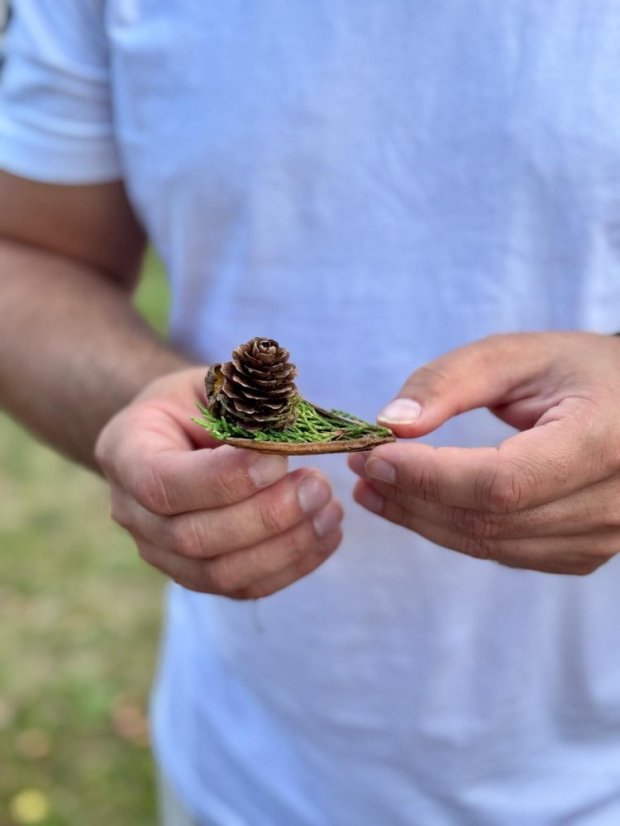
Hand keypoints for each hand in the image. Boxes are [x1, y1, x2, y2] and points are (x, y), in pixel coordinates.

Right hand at [95, 367, 342, 597]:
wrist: (176, 435)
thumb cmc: (196, 403)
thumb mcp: (212, 383)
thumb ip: (244, 400)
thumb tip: (295, 427)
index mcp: (126, 453)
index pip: (162, 484)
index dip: (224, 480)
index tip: (279, 460)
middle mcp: (132, 513)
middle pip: (193, 538)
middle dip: (266, 516)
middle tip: (318, 486)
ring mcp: (161, 552)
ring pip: (219, 574)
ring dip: (285, 546)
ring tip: (330, 511)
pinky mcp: (196, 575)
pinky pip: (243, 587)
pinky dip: (292, 566)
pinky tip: (328, 535)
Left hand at [349, 333, 619, 574]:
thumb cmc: (579, 371)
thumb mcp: (518, 355)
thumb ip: (451, 380)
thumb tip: (390, 424)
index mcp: (602, 441)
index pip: (502, 482)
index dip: (430, 476)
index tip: (375, 454)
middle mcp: (611, 502)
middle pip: (488, 520)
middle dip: (411, 496)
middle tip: (362, 466)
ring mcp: (602, 537)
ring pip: (488, 544)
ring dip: (420, 518)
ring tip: (374, 485)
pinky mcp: (583, 554)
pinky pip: (501, 552)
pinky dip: (449, 529)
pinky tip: (415, 504)